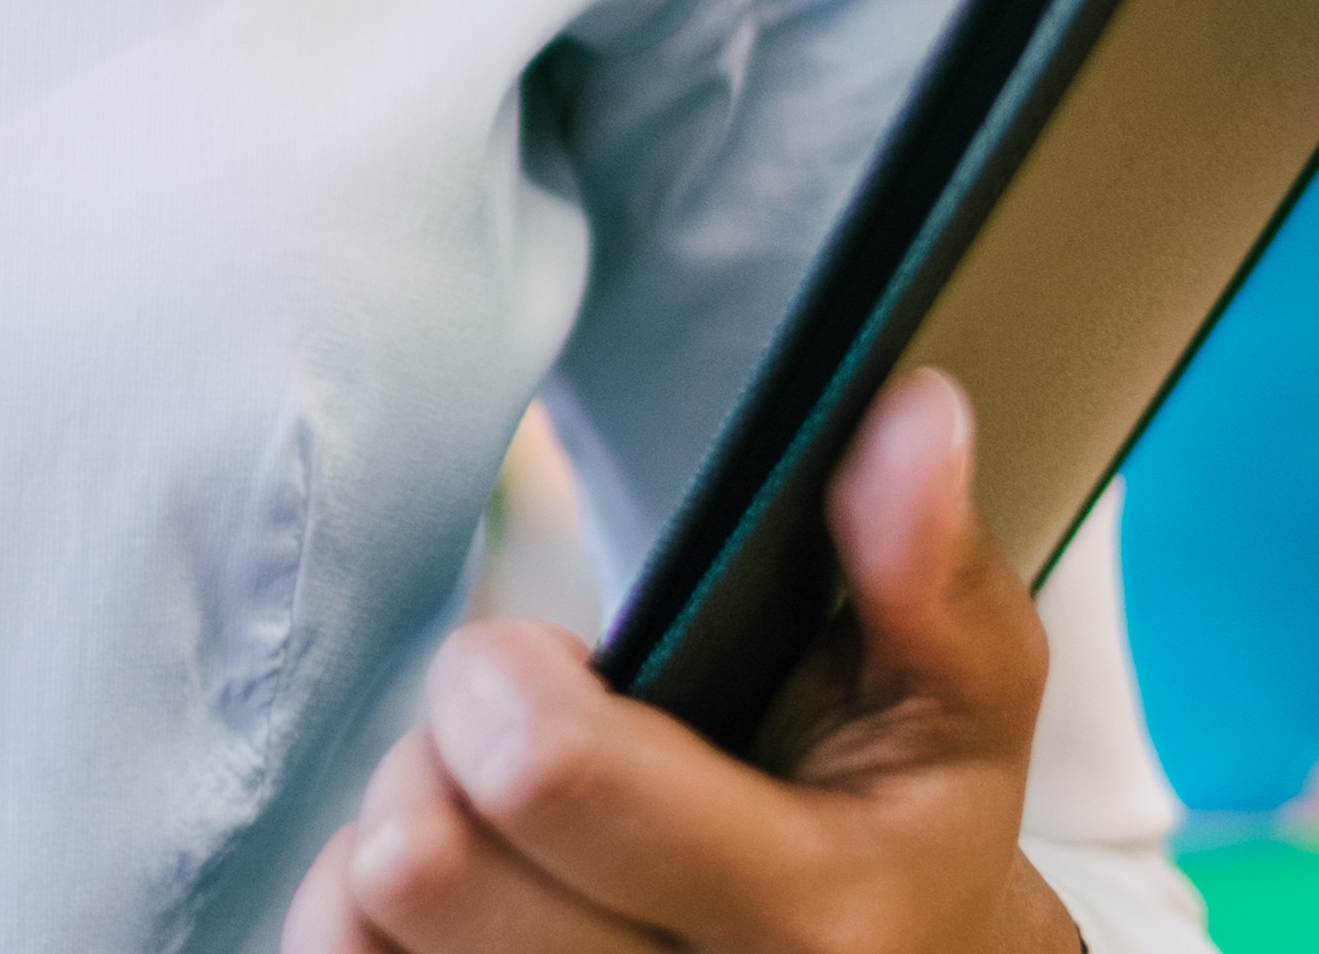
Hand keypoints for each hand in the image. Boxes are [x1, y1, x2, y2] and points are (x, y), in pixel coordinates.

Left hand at [284, 373, 1078, 953]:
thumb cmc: (907, 825)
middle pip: (422, 864)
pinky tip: (454, 884)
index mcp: (812, 921)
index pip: (548, 775)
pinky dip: (358, 918)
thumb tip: (908, 415)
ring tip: (492, 817)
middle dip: (444, 752)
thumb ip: (928, 567)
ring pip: (361, 930)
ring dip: (398, 839)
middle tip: (519, 737)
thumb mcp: (960, 702)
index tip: (548, 660)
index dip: (503, 676)